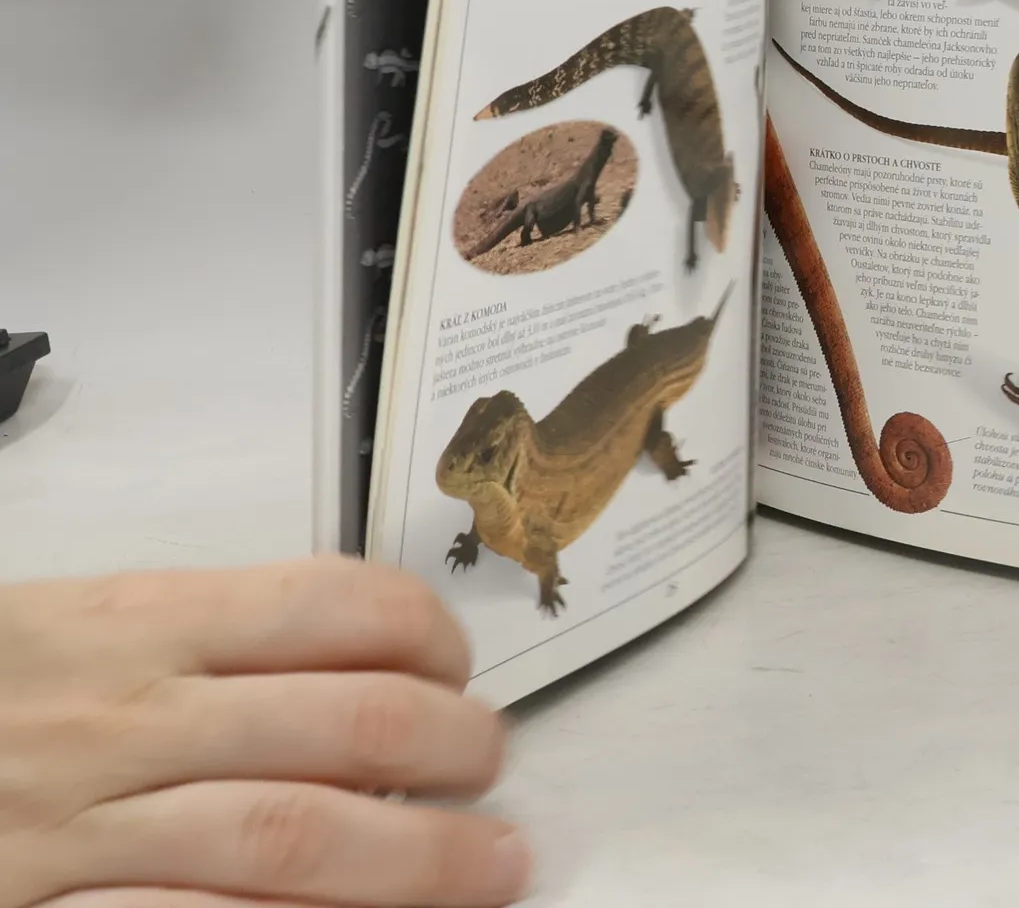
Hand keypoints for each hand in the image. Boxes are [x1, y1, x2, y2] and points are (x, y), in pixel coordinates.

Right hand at [0, 556, 528, 907]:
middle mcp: (123, 717)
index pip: (332, 606)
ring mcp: (80, 832)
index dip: (425, 636)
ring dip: (413, 860)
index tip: (458, 668)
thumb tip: (357, 656)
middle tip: (494, 765)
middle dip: (451, 749)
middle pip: (345, 726)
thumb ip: (201, 635)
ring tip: (492, 866)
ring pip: (292, 839)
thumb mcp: (69, 623)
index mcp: (137, 619)